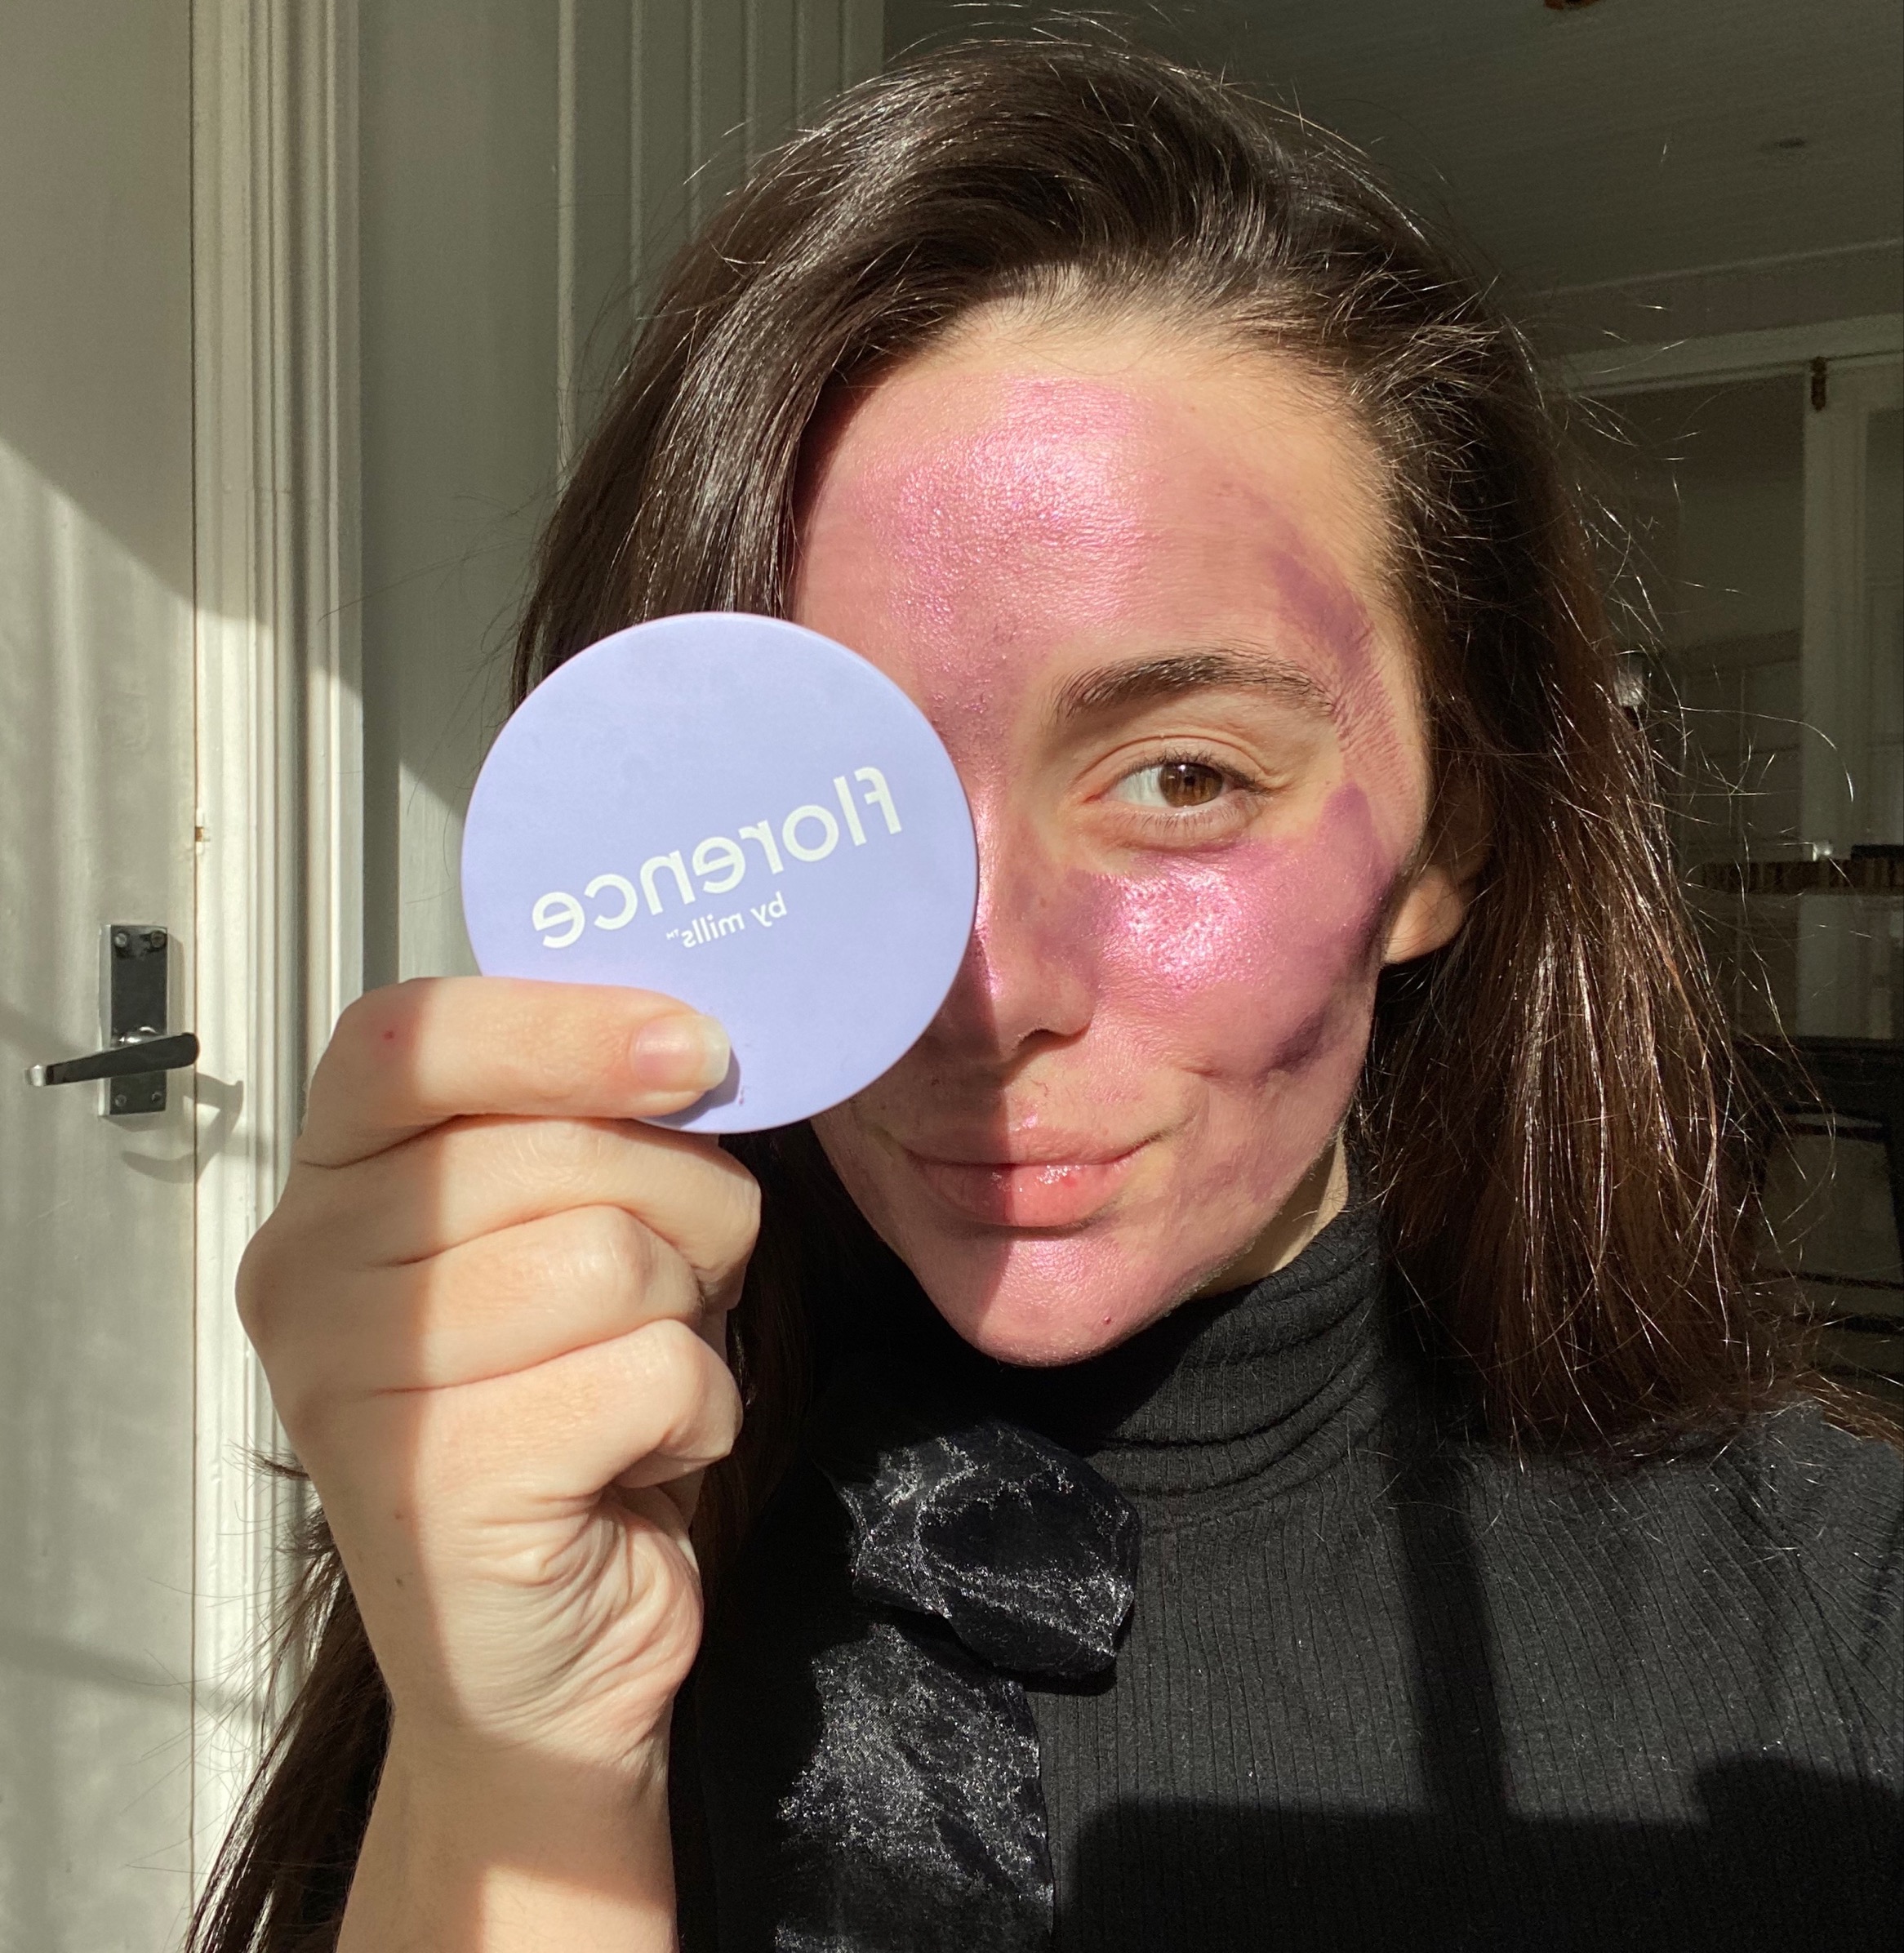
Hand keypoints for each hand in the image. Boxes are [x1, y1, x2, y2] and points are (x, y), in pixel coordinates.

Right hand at [239, 977, 754, 1806]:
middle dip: (684, 1210)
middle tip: (669, 1292)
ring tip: (636, 1384)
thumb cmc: (577, 1412)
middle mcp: (309, 1271)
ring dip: (688, 1321)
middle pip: (559, 1146)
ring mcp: (356, 1383)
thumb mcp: (575, 1232)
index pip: (409, 1036)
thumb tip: (696, 1040)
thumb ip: (591, 1131)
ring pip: (615, 1255)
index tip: (695, 1047)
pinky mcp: (437, 1486)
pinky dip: (696, 1412)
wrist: (548, 1657)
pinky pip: (651, 1372)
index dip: (565, 1021)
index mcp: (334, 1184)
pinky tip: (639, 1460)